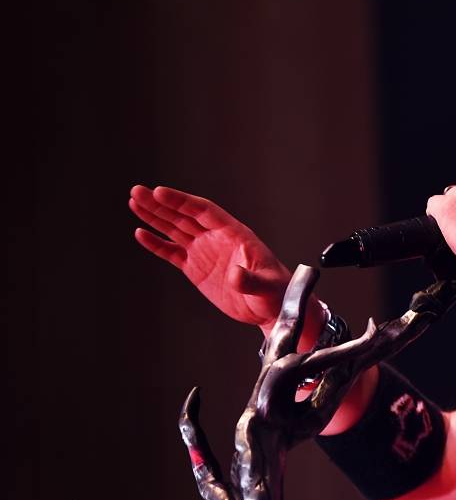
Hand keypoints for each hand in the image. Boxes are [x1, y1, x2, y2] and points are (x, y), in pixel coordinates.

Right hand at [129, 185, 322, 346]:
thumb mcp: (265, 286)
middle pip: (184, 216)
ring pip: (175, 229)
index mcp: (234, 234)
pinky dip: (157, 243)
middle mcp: (217, 238)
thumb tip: (236, 276)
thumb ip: (250, 280)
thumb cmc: (276, 292)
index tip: (160, 192)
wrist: (272, 308)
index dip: (182, 201)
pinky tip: (141, 233)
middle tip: (137, 191)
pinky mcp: (197, 268)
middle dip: (161, 204)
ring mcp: (205, 251)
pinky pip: (173, 252)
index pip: (204, 211)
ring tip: (134, 201)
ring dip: (155, 216)